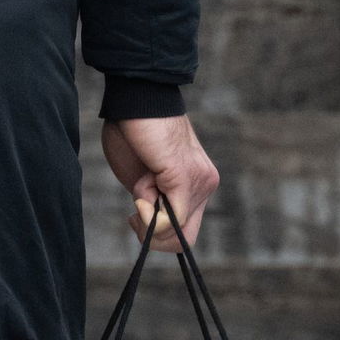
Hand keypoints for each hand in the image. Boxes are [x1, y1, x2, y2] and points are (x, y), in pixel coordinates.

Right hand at [101, 115, 219, 251]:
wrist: (137, 100)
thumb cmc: (133, 133)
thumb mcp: (141, 179)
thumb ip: (151, 202)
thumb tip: (151, 222)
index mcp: (196, 184)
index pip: (186, 231)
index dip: (157, 234)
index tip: (136, 213)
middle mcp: (206, 185)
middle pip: (184, 239)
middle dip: (152, 234)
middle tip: (134, 211)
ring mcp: (201, 183)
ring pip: (173, 232)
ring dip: (146, 213)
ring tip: (143, 179)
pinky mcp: (187, 179)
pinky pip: (167, 220)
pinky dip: (147, 210)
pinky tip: (145, 180)